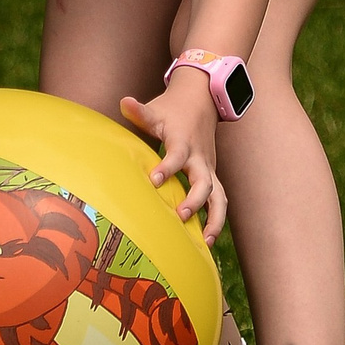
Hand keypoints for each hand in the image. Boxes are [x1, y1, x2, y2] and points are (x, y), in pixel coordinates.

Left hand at [121, 68, 226, 244]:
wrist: (202, 101)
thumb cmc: (173, 110)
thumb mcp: (156, 110)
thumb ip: (140, 113)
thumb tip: (124, 102)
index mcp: (183, 141)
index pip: (177, 155)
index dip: (167, 167)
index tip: (154, 180)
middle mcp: (200, 158)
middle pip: (205, 181)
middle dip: (196, 199)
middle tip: (181, 215)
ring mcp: (208, 169)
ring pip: (219, 196)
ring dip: (215, 219)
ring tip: (205, 242)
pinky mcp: (212, 177)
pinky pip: (219, 201)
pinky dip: (216, 220)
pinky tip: (206, 240)